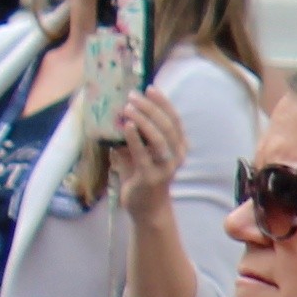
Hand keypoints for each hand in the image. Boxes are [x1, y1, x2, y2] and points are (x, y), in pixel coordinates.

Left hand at [105, 85, 186, 208]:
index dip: (164, 103)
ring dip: (143, 119)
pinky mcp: (151, 176)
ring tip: (128, 107)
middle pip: (167, 126)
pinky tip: (126, 125)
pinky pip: (143, 153)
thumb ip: (135, 135)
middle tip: (133, 95)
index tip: (150, 88)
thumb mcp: (141, 151)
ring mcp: (165, 167)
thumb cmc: (142, 175)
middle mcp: (176, 156)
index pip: (174, 120)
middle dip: (150, 107)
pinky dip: (134, 138)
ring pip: (158, 138)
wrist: (146, 207)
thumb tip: (118, 112)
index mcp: (178, 147)